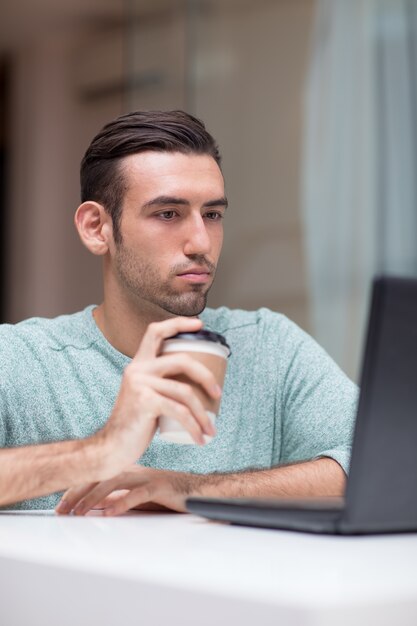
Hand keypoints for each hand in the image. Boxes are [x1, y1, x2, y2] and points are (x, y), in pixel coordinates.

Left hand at [56, 466, 191, 514]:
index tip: (60, 503)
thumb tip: (94, 505)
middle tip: (61, 509)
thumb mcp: (137, 496)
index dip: (77, 487)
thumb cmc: (168, 493)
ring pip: (114, 482)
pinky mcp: (159, 487)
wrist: (198, 490)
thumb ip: (118, 497)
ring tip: (79, 512)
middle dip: (78, 492)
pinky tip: (109, 512)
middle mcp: (134, 469)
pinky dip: (121, 502)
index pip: (97, 475)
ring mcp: (147, 476)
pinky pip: (137, 494)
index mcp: (128, 470)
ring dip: (94, 497)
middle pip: (101, 476)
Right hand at [94, 317, 221, 479]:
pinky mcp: (144, 402)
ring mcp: (140, 384)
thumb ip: (160, 385)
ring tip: (211, 430)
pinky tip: (200, 438)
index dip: (178, 323)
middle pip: (182, 360)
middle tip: (218, 393)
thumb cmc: (135, 423)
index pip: (155, 332)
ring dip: (203, 414)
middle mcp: (137, 369)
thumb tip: (193, 383)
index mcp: (138, 364)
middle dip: (206, 376)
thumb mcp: (145, 395)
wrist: (113, 447)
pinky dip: (194, 427)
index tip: (199, 324)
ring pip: (185, 392)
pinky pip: (179, 412)